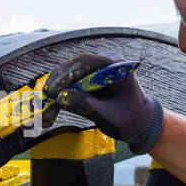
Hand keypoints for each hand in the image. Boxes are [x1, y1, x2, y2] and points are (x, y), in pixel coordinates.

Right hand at [40, 53, 163, 153]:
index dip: (66, 74)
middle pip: (75, 66)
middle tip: (45, 98)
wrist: (141, 123)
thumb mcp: (109, 116)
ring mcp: (98, 69)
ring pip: (70, 74)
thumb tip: (61, 98)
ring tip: (46, 108)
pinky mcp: (91, 78)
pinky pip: (72, 82)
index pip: (86, 62)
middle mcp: (106, 62)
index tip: (52, 90)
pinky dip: (62, 93)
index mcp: (117, 66)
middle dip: (57, 82)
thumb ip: (87, 106)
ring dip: (57, 89)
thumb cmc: (130, 119)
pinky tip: (52, 107)